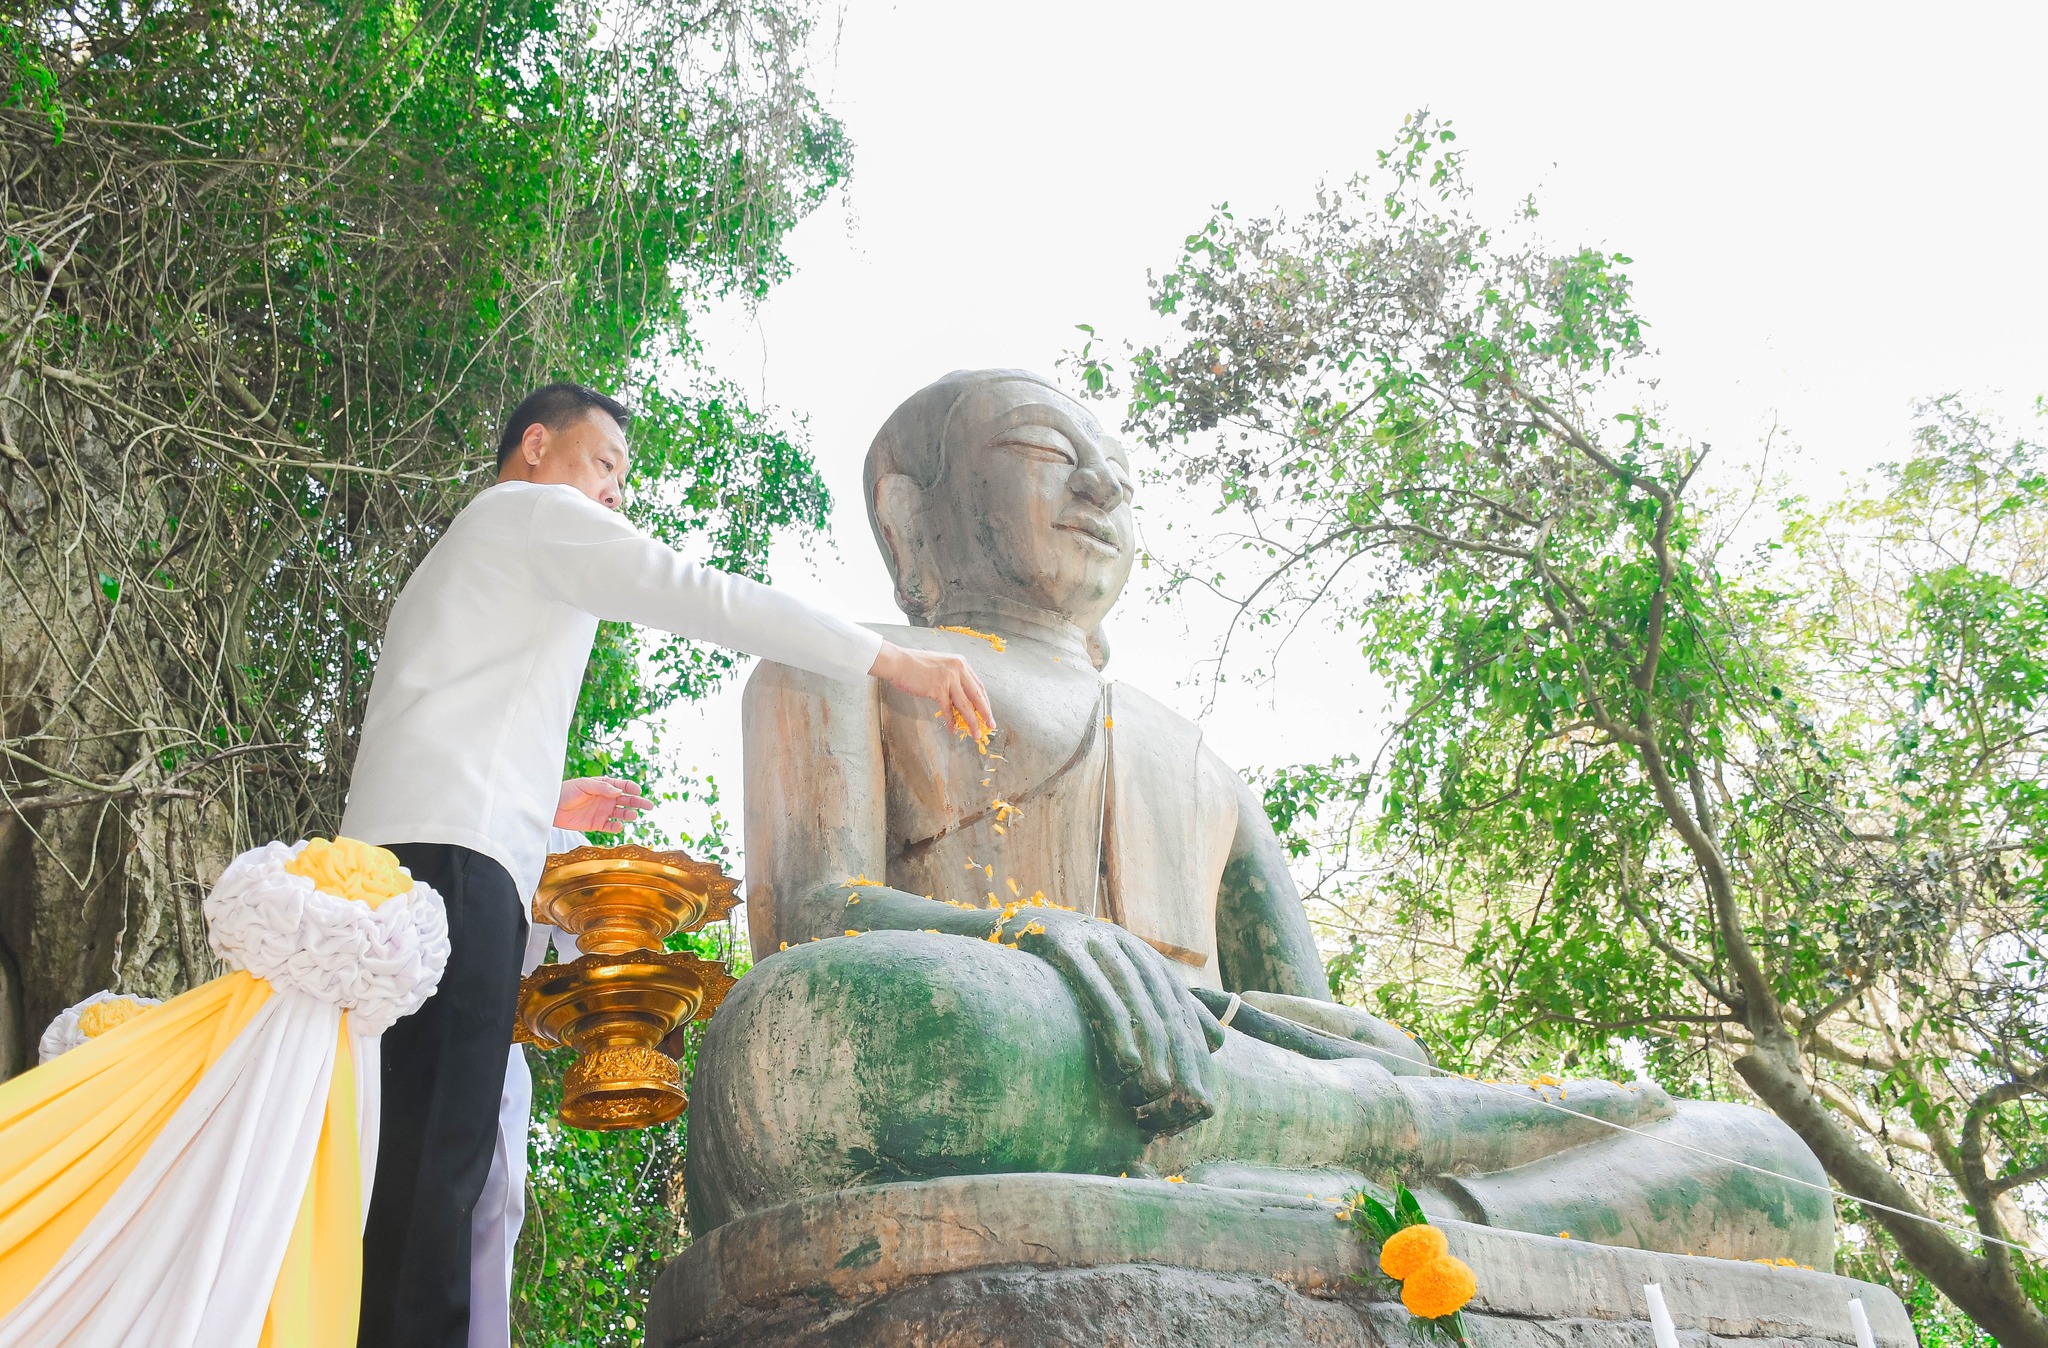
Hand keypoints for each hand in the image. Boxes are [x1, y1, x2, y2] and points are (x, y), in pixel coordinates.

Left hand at [555, 777, 652, 831]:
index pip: (623, 786)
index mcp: (605, 786)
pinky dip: (616, 827)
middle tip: (649, 806)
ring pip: (622, 813)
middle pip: (627, 800)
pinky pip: (611, 826)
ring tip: (632, 815)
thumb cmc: (567, 791)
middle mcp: (607, 798)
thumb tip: (619, 791)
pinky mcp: (597, 824)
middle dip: (638, 802)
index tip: (637, 791)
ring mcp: (603, 811)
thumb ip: (602, 788)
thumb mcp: (584, 785)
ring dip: (629, 814)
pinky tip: (618, 826)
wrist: (552, 808)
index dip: (632, 788)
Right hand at [869, 642, 996, 741]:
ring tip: (975, 734)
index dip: (985, 702)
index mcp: (961, 663)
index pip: (978, 686)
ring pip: (965, 705)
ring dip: (972, 722)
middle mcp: (958, 669)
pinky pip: (948, 709)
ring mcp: (948, 679)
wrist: (898, 662)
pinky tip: (953, 730)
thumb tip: (962, 699)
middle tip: (990, 726)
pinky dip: (951, 721)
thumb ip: (953, 678)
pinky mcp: (937, 688)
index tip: (988, 713)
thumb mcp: (941, 666)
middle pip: (976, 696)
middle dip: (985, 713)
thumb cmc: (916, 665)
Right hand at [1014, 908, 1222, 1136]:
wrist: (1015, 925)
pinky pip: (1098, 992)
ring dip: (1153, 1050)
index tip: (1200, 1097)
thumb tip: (1218, 1041)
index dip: (1194, 1053)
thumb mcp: (1125, 980)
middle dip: (1180, 1058)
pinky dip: (1117, 1029)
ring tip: (1158, 1091)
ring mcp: (1097, 943)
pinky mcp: (1066, 946)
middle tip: (1183, 1103)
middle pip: (1165, 1008)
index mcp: (1146, 957)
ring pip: (1137, 1003)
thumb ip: (1168, 1006)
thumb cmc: (1072, 965)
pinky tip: (1125, 1062)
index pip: (1182, 1009)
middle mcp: (1128, 946)